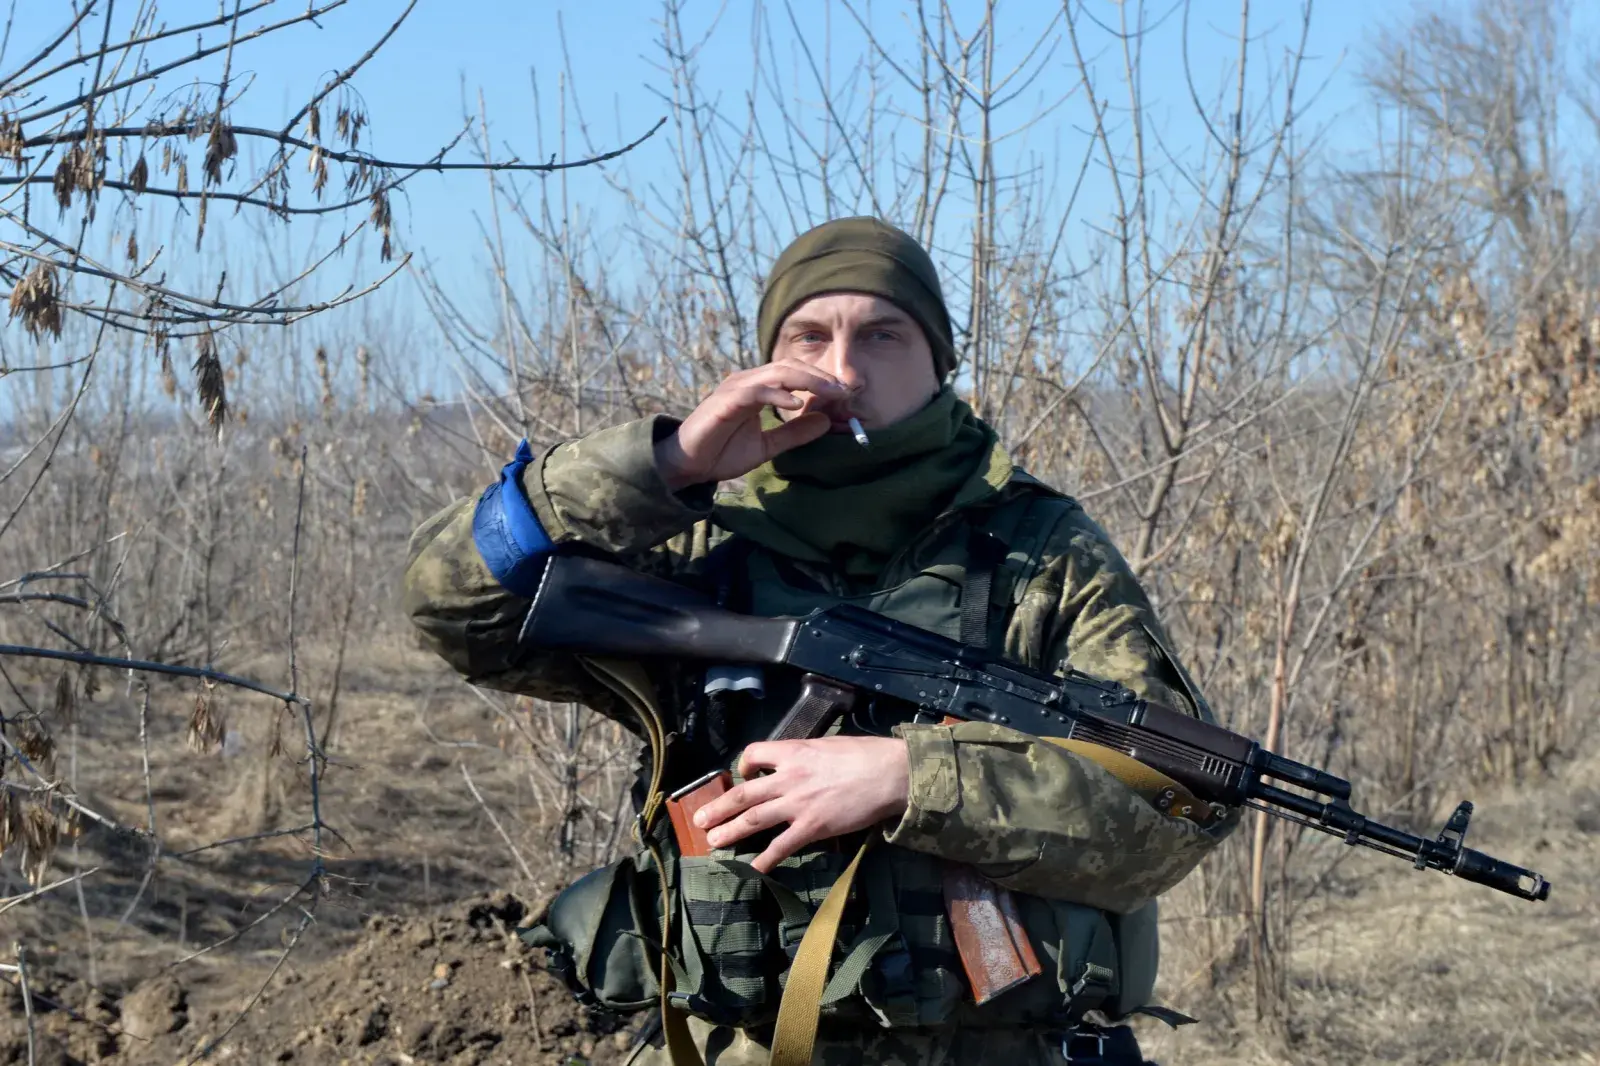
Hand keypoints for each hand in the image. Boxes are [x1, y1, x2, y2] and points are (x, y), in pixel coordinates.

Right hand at [654, 363, 855, 490]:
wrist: (687, 465)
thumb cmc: (721, 452)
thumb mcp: (768, 446)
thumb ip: (794, 433)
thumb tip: (825, 421)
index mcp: (757, 389)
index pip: (794, 373)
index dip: (820, 380)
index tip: (845, 393)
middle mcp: (747, 382)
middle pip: (789, 367)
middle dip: (820, 377)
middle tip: (845, 390)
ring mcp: (735, 389)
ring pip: (776, 374)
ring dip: (807, 381)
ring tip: (831, 393)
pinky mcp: (725, 402)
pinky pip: (756, 391)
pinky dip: (778, 394)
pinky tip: (797, 403)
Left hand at [692, 736, 909, 872]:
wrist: (889, 774)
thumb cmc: (866, 755)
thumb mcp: (828, 745)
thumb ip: (807, 755)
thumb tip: (798, 762)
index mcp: (793, 751)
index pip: (754, 753)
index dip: (743, 764)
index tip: (743, 774)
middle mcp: (788, 777)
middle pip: (743, 793)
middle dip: (718, 807)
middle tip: (699, 819)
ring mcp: (798, 804)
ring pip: (753, 818)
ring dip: (729, 831)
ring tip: (712, 841)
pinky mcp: (811, 827)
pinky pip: (781, 846)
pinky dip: (763, 860)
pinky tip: (752, 870)